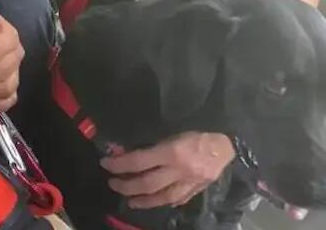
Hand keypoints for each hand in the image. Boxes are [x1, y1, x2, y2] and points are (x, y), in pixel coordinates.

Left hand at [101, 132, 234, 208]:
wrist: (228, 143)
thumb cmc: (197, 131)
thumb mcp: (172, 131)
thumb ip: (153, 143)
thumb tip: (127, 151)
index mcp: (171, 152)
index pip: (138, 161)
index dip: (119, 164)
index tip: (106, 163)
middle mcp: (180, 170)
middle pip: (147, 184)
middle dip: (127, 186)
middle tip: (113, 184)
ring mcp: (190, 183)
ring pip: (162, 197)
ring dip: (143, 201)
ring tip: (129, 201)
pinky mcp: (198, 190)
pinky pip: (179, 199)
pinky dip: (164, 202)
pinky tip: (155, 202)